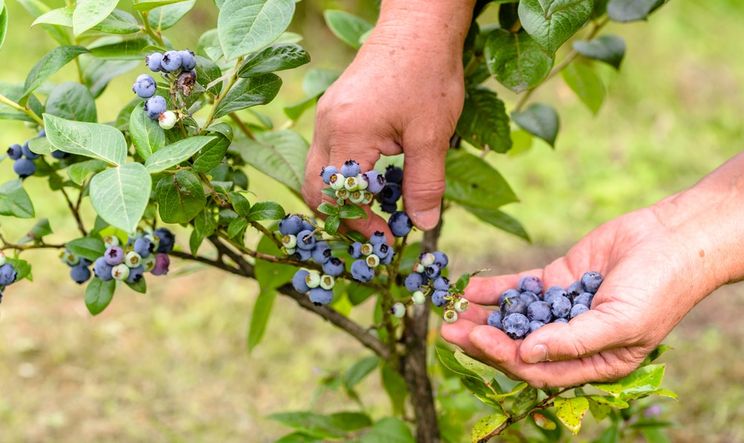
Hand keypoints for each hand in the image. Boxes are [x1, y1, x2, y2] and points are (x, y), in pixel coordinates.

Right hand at [302, 4, 472, 236]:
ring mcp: (326, 117)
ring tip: (378, 207)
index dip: (359, 224)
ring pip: (319, 172)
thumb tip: (422, 225)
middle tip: (375, 230)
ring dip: (344, 195)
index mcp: (346, 134)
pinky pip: (328, 153)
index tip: (386, 238)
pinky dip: (346, 175)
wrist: (417, 27)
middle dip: (343, 216)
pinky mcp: (334, 111)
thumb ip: (424, 184)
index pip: (337, 196)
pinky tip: (375, 179)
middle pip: (316, 188)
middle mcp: (326, 126)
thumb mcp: (431, 135)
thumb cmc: (427, 75)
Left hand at [442, 202, 719, 387]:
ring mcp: (561, 308)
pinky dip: (497, 289)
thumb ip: (573, 341)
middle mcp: (572, 340)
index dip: (504, 358)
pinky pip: (521, 288)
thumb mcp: (621, 323)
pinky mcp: (557, 280)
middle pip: (518, 346)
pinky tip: (472, 288)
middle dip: (483, 340)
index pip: (538, 370)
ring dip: (483, 316)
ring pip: (514, 318)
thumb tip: (525, 355)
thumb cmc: (659, 288)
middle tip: (448, 330)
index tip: (476, 340)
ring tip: (450, 310)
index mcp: (592, 363)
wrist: (674, 239)